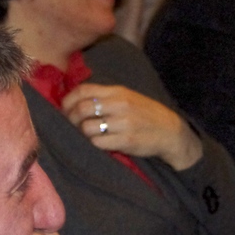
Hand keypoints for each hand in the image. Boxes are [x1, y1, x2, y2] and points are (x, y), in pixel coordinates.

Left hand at [61, 83, 202, 170]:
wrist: (170, 131)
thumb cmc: (144, 114)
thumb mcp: (127, 97)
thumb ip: (104, 96)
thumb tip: (74, 100)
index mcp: (118, 92)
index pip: (83, 90)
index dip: (68, 100)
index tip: (65, 109)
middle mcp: (120, 105)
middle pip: (82, 109)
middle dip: (71, 119)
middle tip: (71, 126)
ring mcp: (124, 123)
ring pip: (87, 128)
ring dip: (82, 134)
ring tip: (85, 136)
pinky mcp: (127, 141)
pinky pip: (98, 143)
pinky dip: (93, 144)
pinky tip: (97, 144)